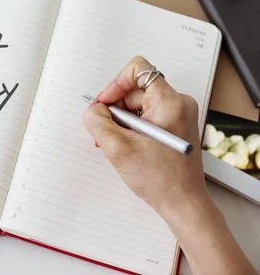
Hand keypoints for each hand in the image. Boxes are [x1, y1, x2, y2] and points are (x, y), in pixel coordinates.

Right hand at [82, 56, 209, 216]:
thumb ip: (98, 122)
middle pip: (134, 89)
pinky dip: (130, 128)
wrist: (183, 204)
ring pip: (137, 104)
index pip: (138, 70)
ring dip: (120, 120)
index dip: (115, 84)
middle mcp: (178, 103)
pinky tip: (125, 146)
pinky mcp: (174, 126)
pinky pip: (145, 116)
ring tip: (114, 142)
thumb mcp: (118, 148)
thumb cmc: (162, 180)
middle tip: (104, 130)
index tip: (104, 104)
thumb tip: (92, 110)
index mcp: (170, 102)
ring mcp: (177, 115)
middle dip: (114, 108)